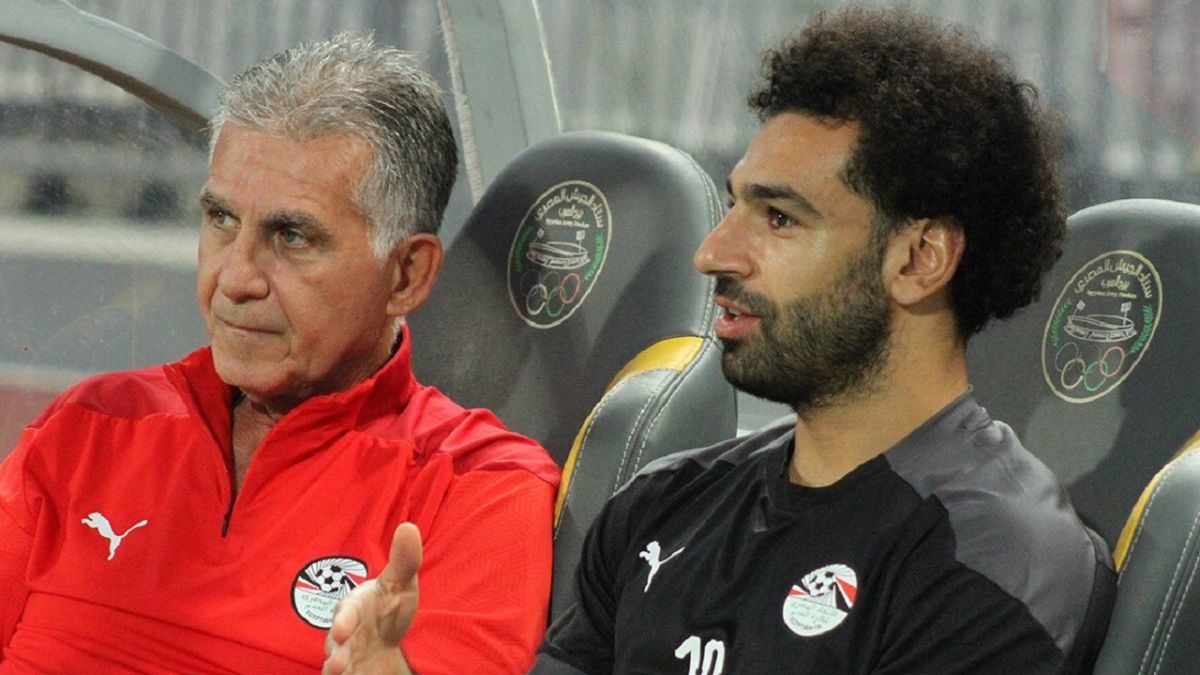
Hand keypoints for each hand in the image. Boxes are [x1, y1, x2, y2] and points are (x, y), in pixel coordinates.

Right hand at [322, 522, 421, 674]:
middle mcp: (344, 632)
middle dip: (336, 651)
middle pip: (335, 643)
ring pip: (334, 663)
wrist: (385, 638)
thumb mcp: (401, 583)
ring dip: (335, 668)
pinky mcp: (350, 673)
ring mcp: (345, 654)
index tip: (343, 629)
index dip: (344, 620)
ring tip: (339, 671)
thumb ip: (404, 560)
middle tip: (339, 661)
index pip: (346, 612)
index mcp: (354, 607)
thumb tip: (409, 527)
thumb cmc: (388, 606)